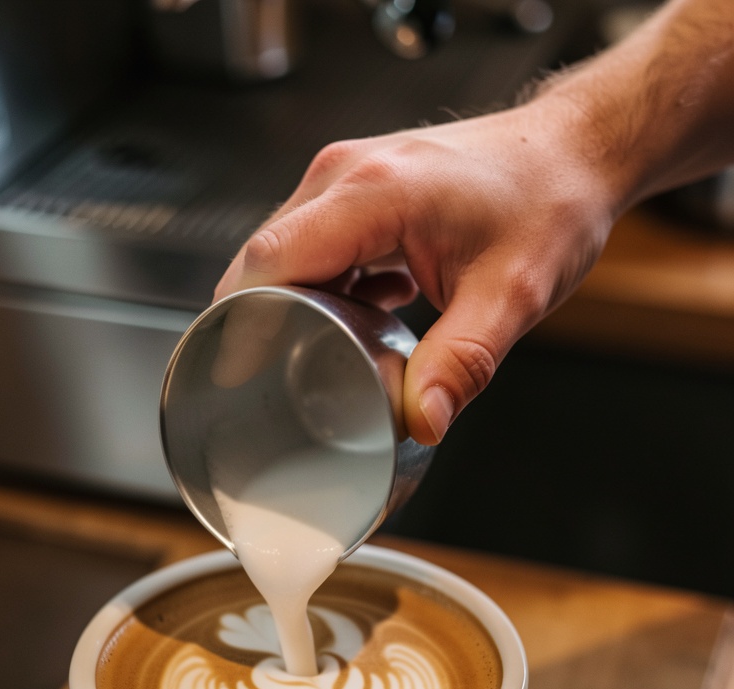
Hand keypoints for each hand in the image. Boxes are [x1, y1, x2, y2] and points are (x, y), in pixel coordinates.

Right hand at [215, 98, 618, 444]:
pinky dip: (320, 290)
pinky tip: (354, 320)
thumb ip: (462, 362)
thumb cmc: (551, 199)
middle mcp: (347, 175)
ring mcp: (350, 178)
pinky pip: (315, 246)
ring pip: (286, 253)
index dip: (235, 319)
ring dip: (290, 306)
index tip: (226, 370)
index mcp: (374, 193)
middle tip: (268, 382)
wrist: (577, 152)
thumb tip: (422, 421)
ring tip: (311, 358)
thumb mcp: (511, 294)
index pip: (268, 258)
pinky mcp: (361, 191)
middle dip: (257, 321)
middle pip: (264, 257)